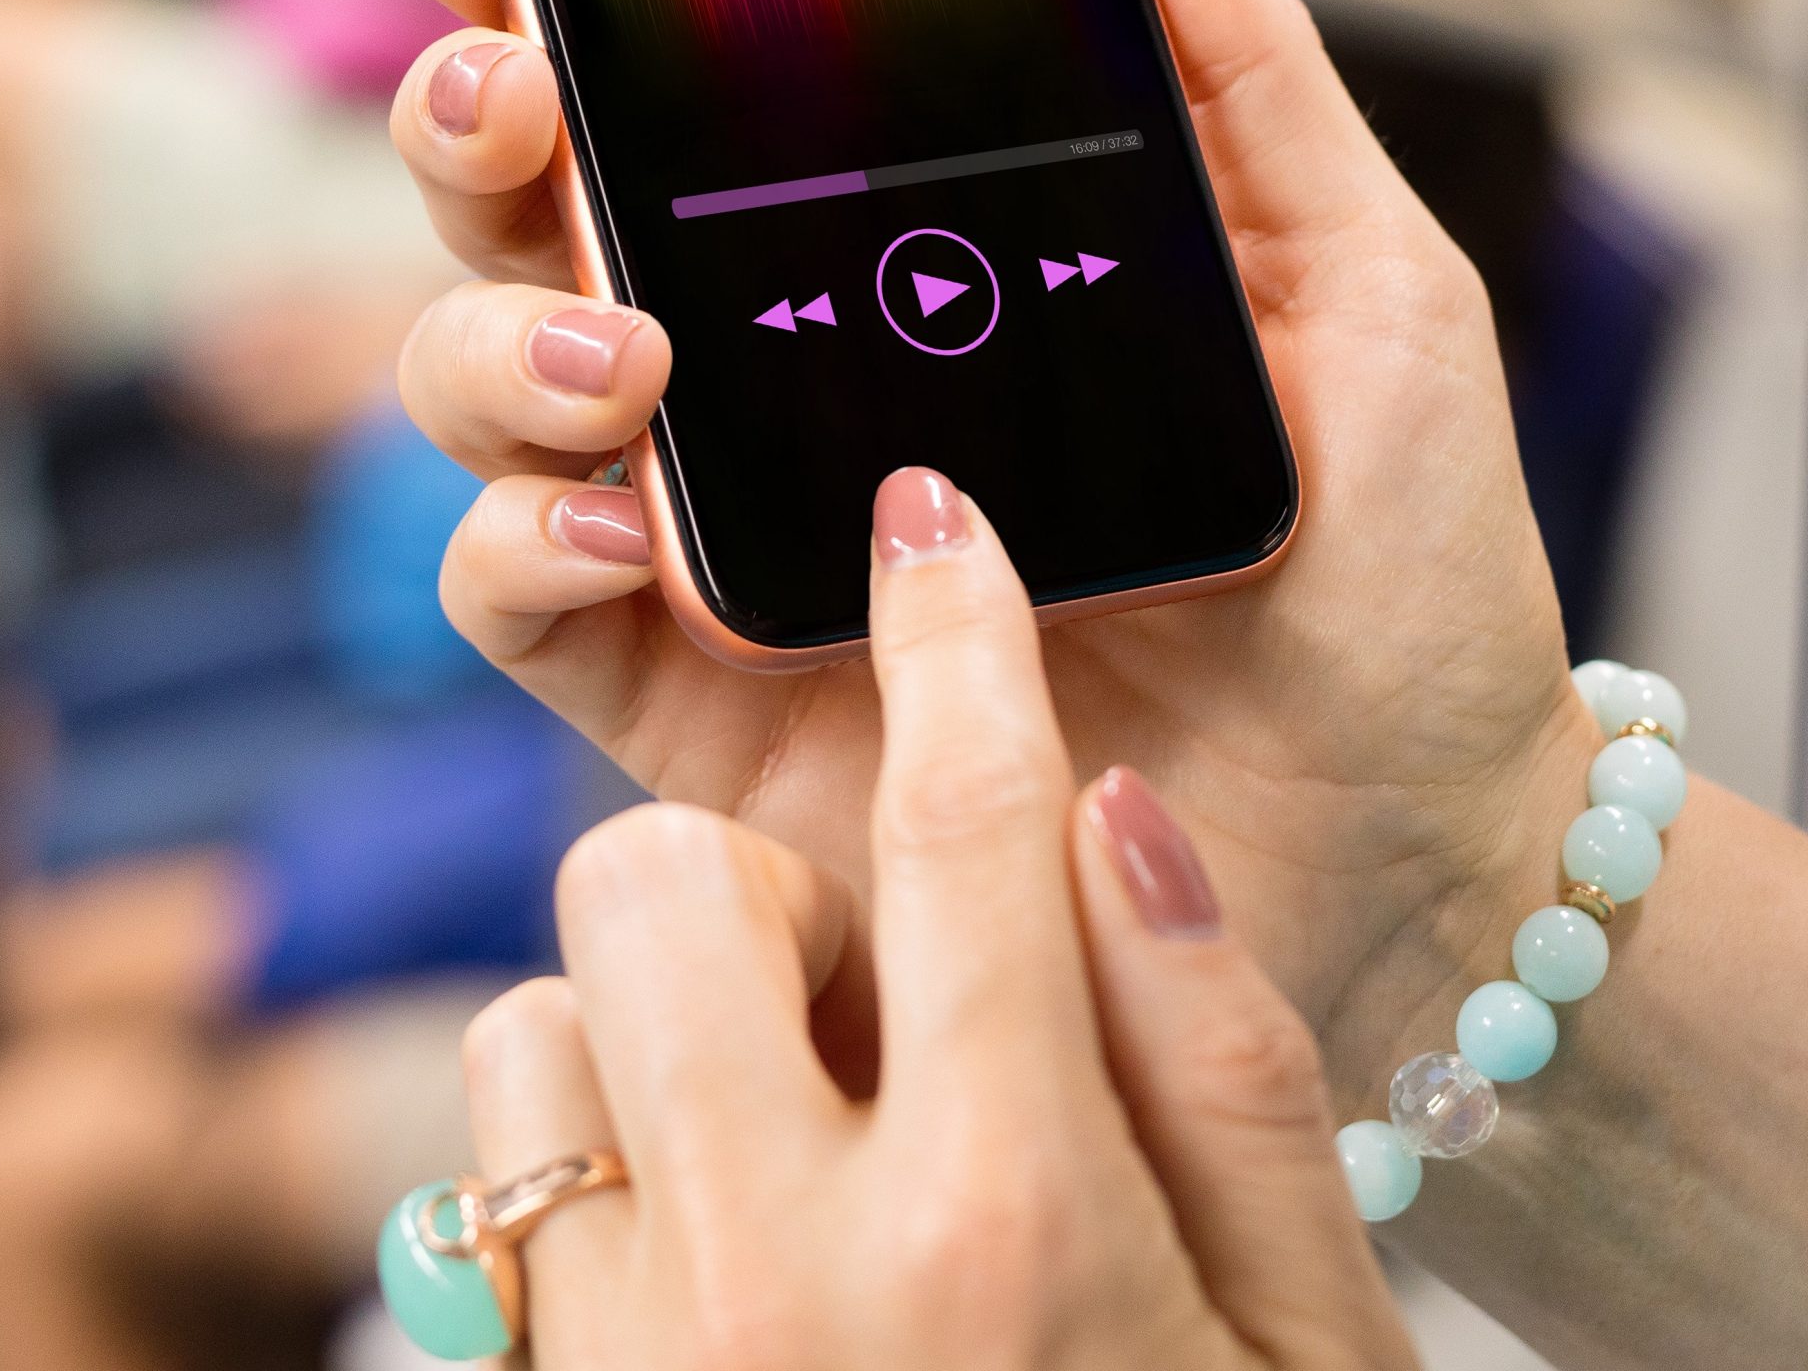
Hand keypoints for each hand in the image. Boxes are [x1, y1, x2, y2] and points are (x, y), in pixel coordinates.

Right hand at [359, 0, 1594, 1090]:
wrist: (1410, 845)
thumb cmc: (1400, 559)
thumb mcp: (1360, 276)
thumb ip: (1242, 63)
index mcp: (904, 236)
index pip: (688, 69)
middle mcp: (779, 357)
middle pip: (542, 203)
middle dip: (473, 116)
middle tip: (515, 86)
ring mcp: (727, 525)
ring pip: (492, 382)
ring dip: (499, 336)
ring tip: (628, 355)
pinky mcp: (705, 695)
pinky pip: (525, 599)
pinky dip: (520, 543)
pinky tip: (618, 525)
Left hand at [461, 468, 1416, 1369]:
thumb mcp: (1318, 1349)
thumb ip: (1225, 1068)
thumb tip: (1119, 812)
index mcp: (1016, 1226)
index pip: (974, 826)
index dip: (958, 634)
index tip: (928, 519)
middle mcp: (788, 1284)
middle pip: (651, 876)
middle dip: (742, 882)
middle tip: (848, 982)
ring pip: (532, 1023)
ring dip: (645, 1037)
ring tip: (781, 1144)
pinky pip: (489, 1204)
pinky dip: (582, 1174)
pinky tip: (715, 1262)